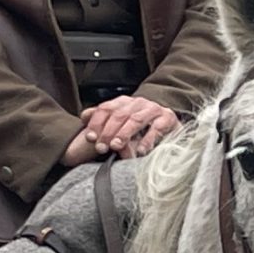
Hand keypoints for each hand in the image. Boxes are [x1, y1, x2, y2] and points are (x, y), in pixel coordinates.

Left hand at [62, 97, 178, 165]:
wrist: (170, 128)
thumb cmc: (141, 129)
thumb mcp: (119, 124)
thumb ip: (102, 119)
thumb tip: (84, 116)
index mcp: (124, 102)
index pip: (106, 108)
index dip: (96, 123)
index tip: (89, 138)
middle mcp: (138, 102)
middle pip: (119, 114)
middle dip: (108, 132)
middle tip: (101, 147)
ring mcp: (153, 109)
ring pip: (136, 120)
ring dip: (124, 134)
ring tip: (116, 146)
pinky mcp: (168, 118)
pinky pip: (156, 128)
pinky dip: (147, 140)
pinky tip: (140, 150)